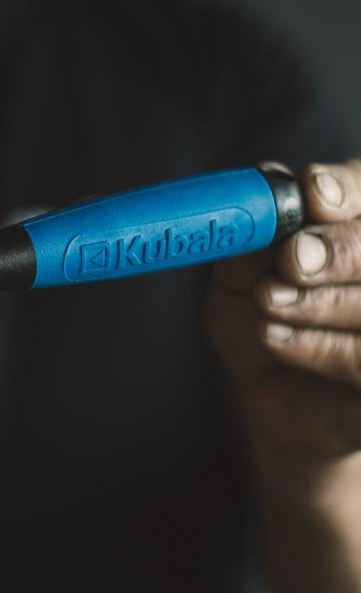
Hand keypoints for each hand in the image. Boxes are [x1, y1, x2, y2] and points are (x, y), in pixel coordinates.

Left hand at [206, 159, 360, 507]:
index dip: (347, 187)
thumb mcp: (243, 275)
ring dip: (318, 301)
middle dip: (339, 249)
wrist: (281, 406)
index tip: (313, 196)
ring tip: (268, 303)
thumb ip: (255, 236)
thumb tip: (264, 186)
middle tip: (292, 260)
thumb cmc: (269, 326)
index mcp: (356, 229)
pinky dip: (319, 346)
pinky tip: (274, 337)